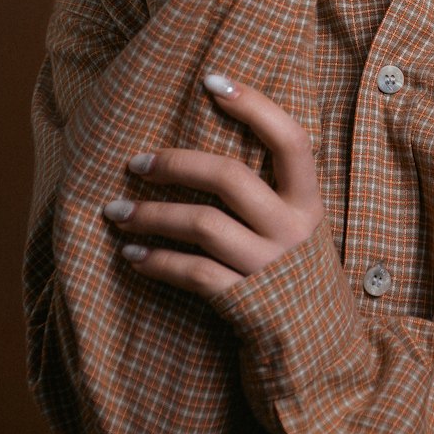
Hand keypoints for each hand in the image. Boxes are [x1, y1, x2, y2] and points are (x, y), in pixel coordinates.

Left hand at [102, 76, 325, 298]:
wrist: (318, 356)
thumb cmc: (295, 278)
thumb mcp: (296, 227)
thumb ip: (271, 192)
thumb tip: (208, 148)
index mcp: (309, 200)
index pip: (289, 137)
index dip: (253, 104)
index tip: (211, 78)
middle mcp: (294, 229)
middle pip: (229, 176)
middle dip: (174, 163)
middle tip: (134, 162)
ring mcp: (270, 267)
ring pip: (202, 225)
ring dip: (151, 215)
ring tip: (115, 210)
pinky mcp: (247, 305)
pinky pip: (193, 273)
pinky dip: (157, 261)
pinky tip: (130, 254)